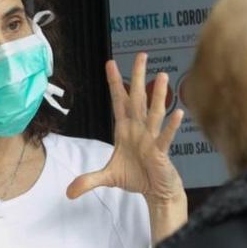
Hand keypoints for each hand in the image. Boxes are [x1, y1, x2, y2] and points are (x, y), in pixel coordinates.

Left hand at [67, 53, 185, 203]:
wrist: (155, 191)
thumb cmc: (137, 177)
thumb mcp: (108, 178)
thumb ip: (88, 181)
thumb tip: (68, 192)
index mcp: (126, 130)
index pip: (119, 101)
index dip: (114, 83)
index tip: (110, 63)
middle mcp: (139, 129)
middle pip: (138, 99)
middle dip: (138, 77)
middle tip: (141, 55)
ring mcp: (151, 139)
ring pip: (154, 113)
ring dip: (158, 96)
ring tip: (163, 75)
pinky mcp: (160, 153)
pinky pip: (165, 138)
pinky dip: (171, 127)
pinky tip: (178, 114)